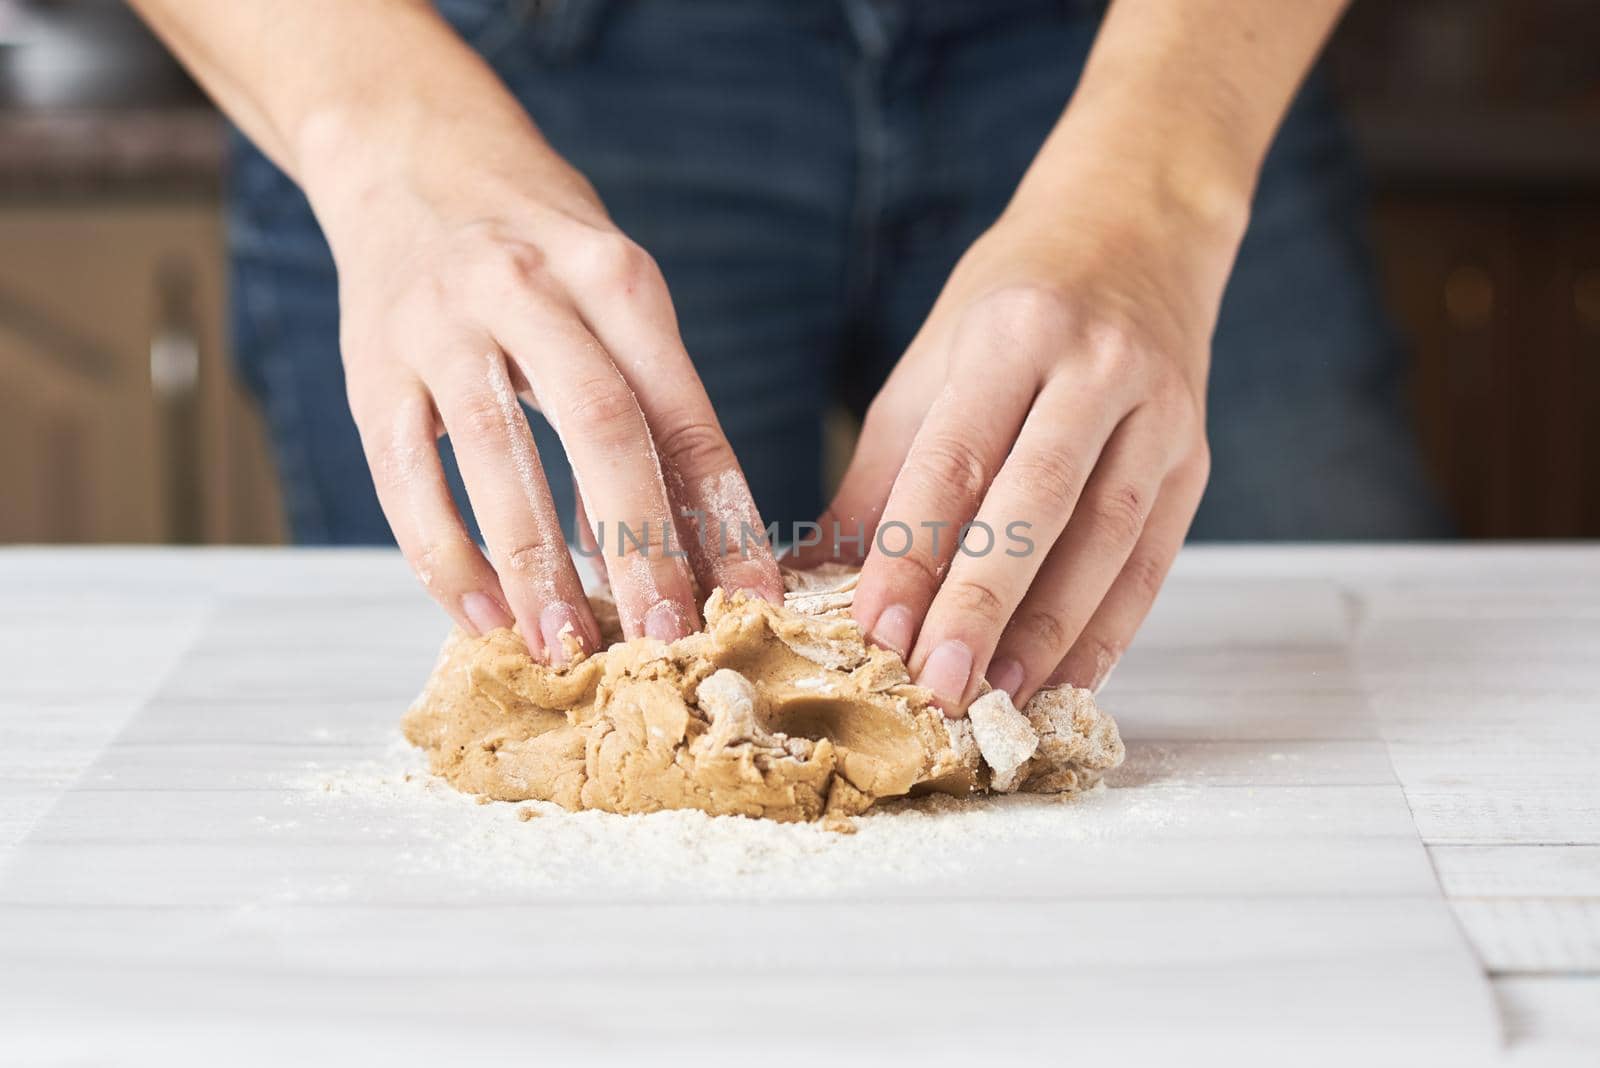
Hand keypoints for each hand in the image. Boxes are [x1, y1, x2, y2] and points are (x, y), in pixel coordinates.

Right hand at [303, 86, 779, 661]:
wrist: (411, 157)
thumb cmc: (541, 250)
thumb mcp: (614, 296)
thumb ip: (650, 407)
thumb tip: (693, 550)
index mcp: (615, 277)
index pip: (683, 412)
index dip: (724, 515)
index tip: (752, 599)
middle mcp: (530, 290)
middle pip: (601, 428)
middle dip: (641, 545)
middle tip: (668, 639)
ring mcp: (442, 327)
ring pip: (497, 458)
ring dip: (538, 567)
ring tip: (571, 648)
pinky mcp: (372, 370)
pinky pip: (406, 478)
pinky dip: (446, 556)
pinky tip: (483, 614)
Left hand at [815, 156, 1241, 710]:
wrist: (1137, 231)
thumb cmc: (1014, 304)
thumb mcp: (931, 366)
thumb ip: (880, 478)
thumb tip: (812, 580)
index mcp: (1015, 332)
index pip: (957, 456)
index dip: (914, 550)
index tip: (874, 628)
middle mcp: (1098, 367)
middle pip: (1037, 502)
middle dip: (983, 602)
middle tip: (937, 684)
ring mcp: (1161, 414)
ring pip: (1107, 538)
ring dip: (1050, 631)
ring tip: (996, 697)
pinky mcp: (1195, 458)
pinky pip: (1153, 560)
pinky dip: (1110, 629)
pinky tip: (1067, 681)